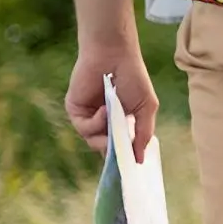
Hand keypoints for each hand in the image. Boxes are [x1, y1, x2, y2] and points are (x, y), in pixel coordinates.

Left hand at [66, 43, 157, 165]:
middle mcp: (103, 122)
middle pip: (105, 149)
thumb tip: (140, 159)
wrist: (114, 55)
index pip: (120, 146)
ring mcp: (89, 117)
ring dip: (105, 135)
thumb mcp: (146, 107)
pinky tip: (104, 109)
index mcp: (121, 121)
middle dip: (114, 151)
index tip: (130, 168)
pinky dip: (95, 123)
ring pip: (94, 141)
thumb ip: (144, 134)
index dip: (124, 157)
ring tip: (114, 118)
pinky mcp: (75, 111)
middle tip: (121, 151)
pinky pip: (84, 128)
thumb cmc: (134, 77)